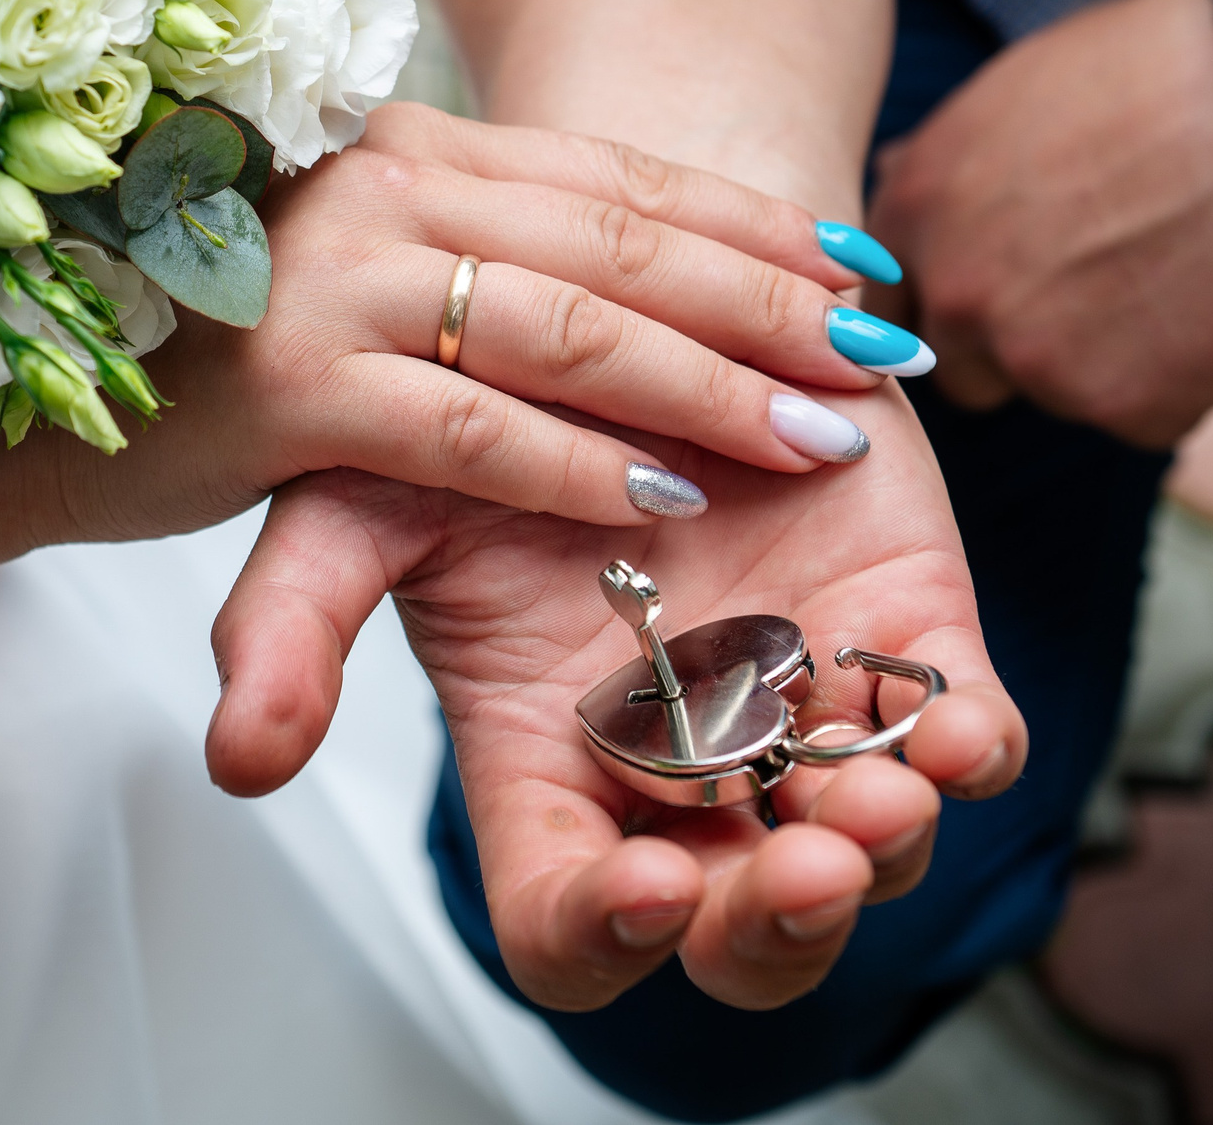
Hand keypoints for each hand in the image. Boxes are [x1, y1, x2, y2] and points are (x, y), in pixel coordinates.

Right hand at [15, 103, 904, 548]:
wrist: (15, 389)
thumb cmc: (195, 333)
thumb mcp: (344, 265)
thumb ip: (461, 250)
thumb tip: (607, 280)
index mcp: (408, 146)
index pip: (618, 175)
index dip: (754, 226)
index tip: (864, 271)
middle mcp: (380, 186)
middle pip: (621, 239)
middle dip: (769, 302)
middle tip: (884, 359)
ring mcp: (331, 275)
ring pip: (565, 322)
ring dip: (707, 379)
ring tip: (819, 433)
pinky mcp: (285, 382)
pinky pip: (462, 423)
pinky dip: (571, 457)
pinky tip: (662, 492)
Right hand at [203, 391, 1022, 1010]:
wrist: (618, 284)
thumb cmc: (472, 399)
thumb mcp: (360, 499)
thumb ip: (297, 622)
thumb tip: (238, 757)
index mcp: (546, 757)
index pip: (567, 915)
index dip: (603, 929)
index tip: (639, 881)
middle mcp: (680, 760)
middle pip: (732, 922)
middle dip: (777, 918)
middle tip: (803, 858)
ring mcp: (800, 708)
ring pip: (864, 845)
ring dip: (883, 843)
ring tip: (882, 789)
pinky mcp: (902, 638)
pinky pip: (965, 734)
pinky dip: (974, 748)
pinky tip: (960, 732)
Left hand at [866, 0, 1212, 447]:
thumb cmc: (1154, 73)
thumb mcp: (1010, 92)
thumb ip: (944, 166)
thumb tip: (894, 182)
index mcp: (916, 213)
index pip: (893, 301)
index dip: (949, 300)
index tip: (997, 290)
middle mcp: (958, 296)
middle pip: (964, 367)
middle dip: (1017, 344)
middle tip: (1099, 287)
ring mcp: (1037, 360)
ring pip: (1055, 391)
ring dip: (1102, 359)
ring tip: (1172, 274)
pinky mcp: (1123, 406)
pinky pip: (1141, 415)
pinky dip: (1178, 380)